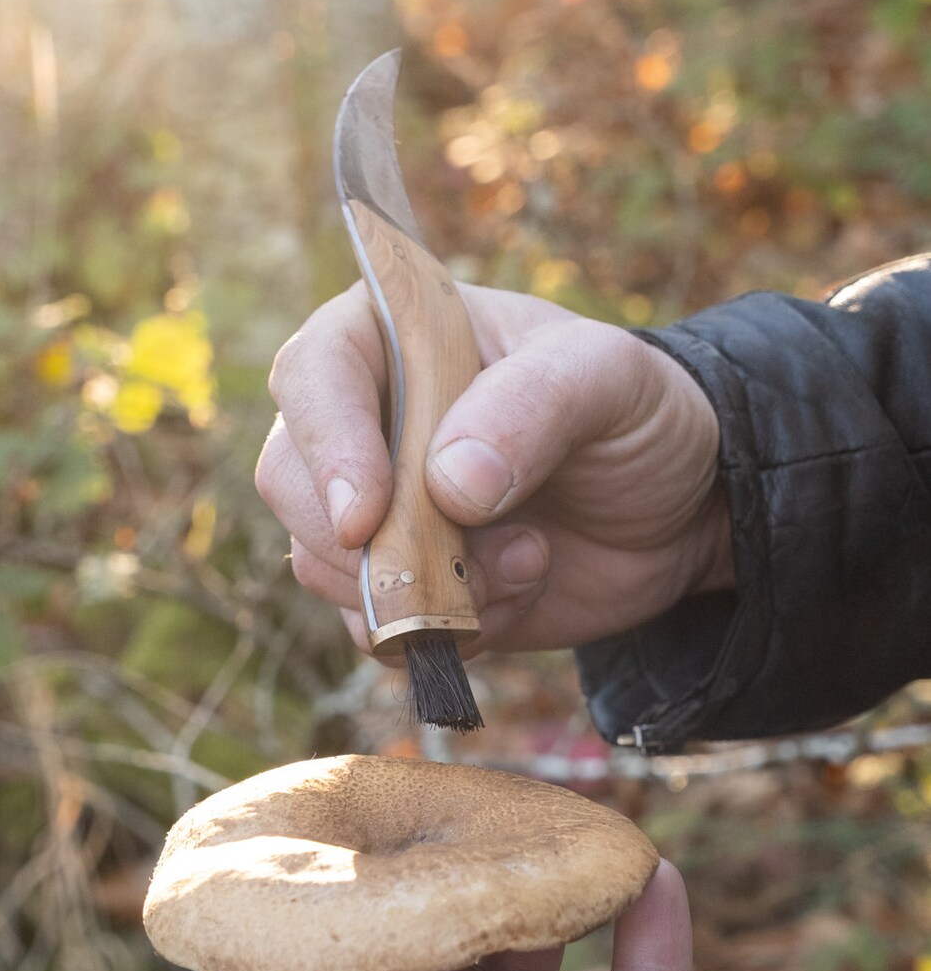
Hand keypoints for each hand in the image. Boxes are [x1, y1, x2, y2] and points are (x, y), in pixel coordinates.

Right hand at [256, 284, 729, 655]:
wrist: (680, 512)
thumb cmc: (639, 414)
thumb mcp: (611, 380)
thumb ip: (535, 407)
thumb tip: (447, 483)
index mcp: (396, 337)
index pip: (312, 376)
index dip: (326, 446)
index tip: (366, 517)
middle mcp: (366, 423)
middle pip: (290, 482)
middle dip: (372, 539)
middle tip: (472, 551)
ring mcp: (378, 512)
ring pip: (325, 566)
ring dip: (424, 589)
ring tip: (529, 560)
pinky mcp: (401, 587)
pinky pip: (375, 630)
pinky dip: (440, 633)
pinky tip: (515, 596)